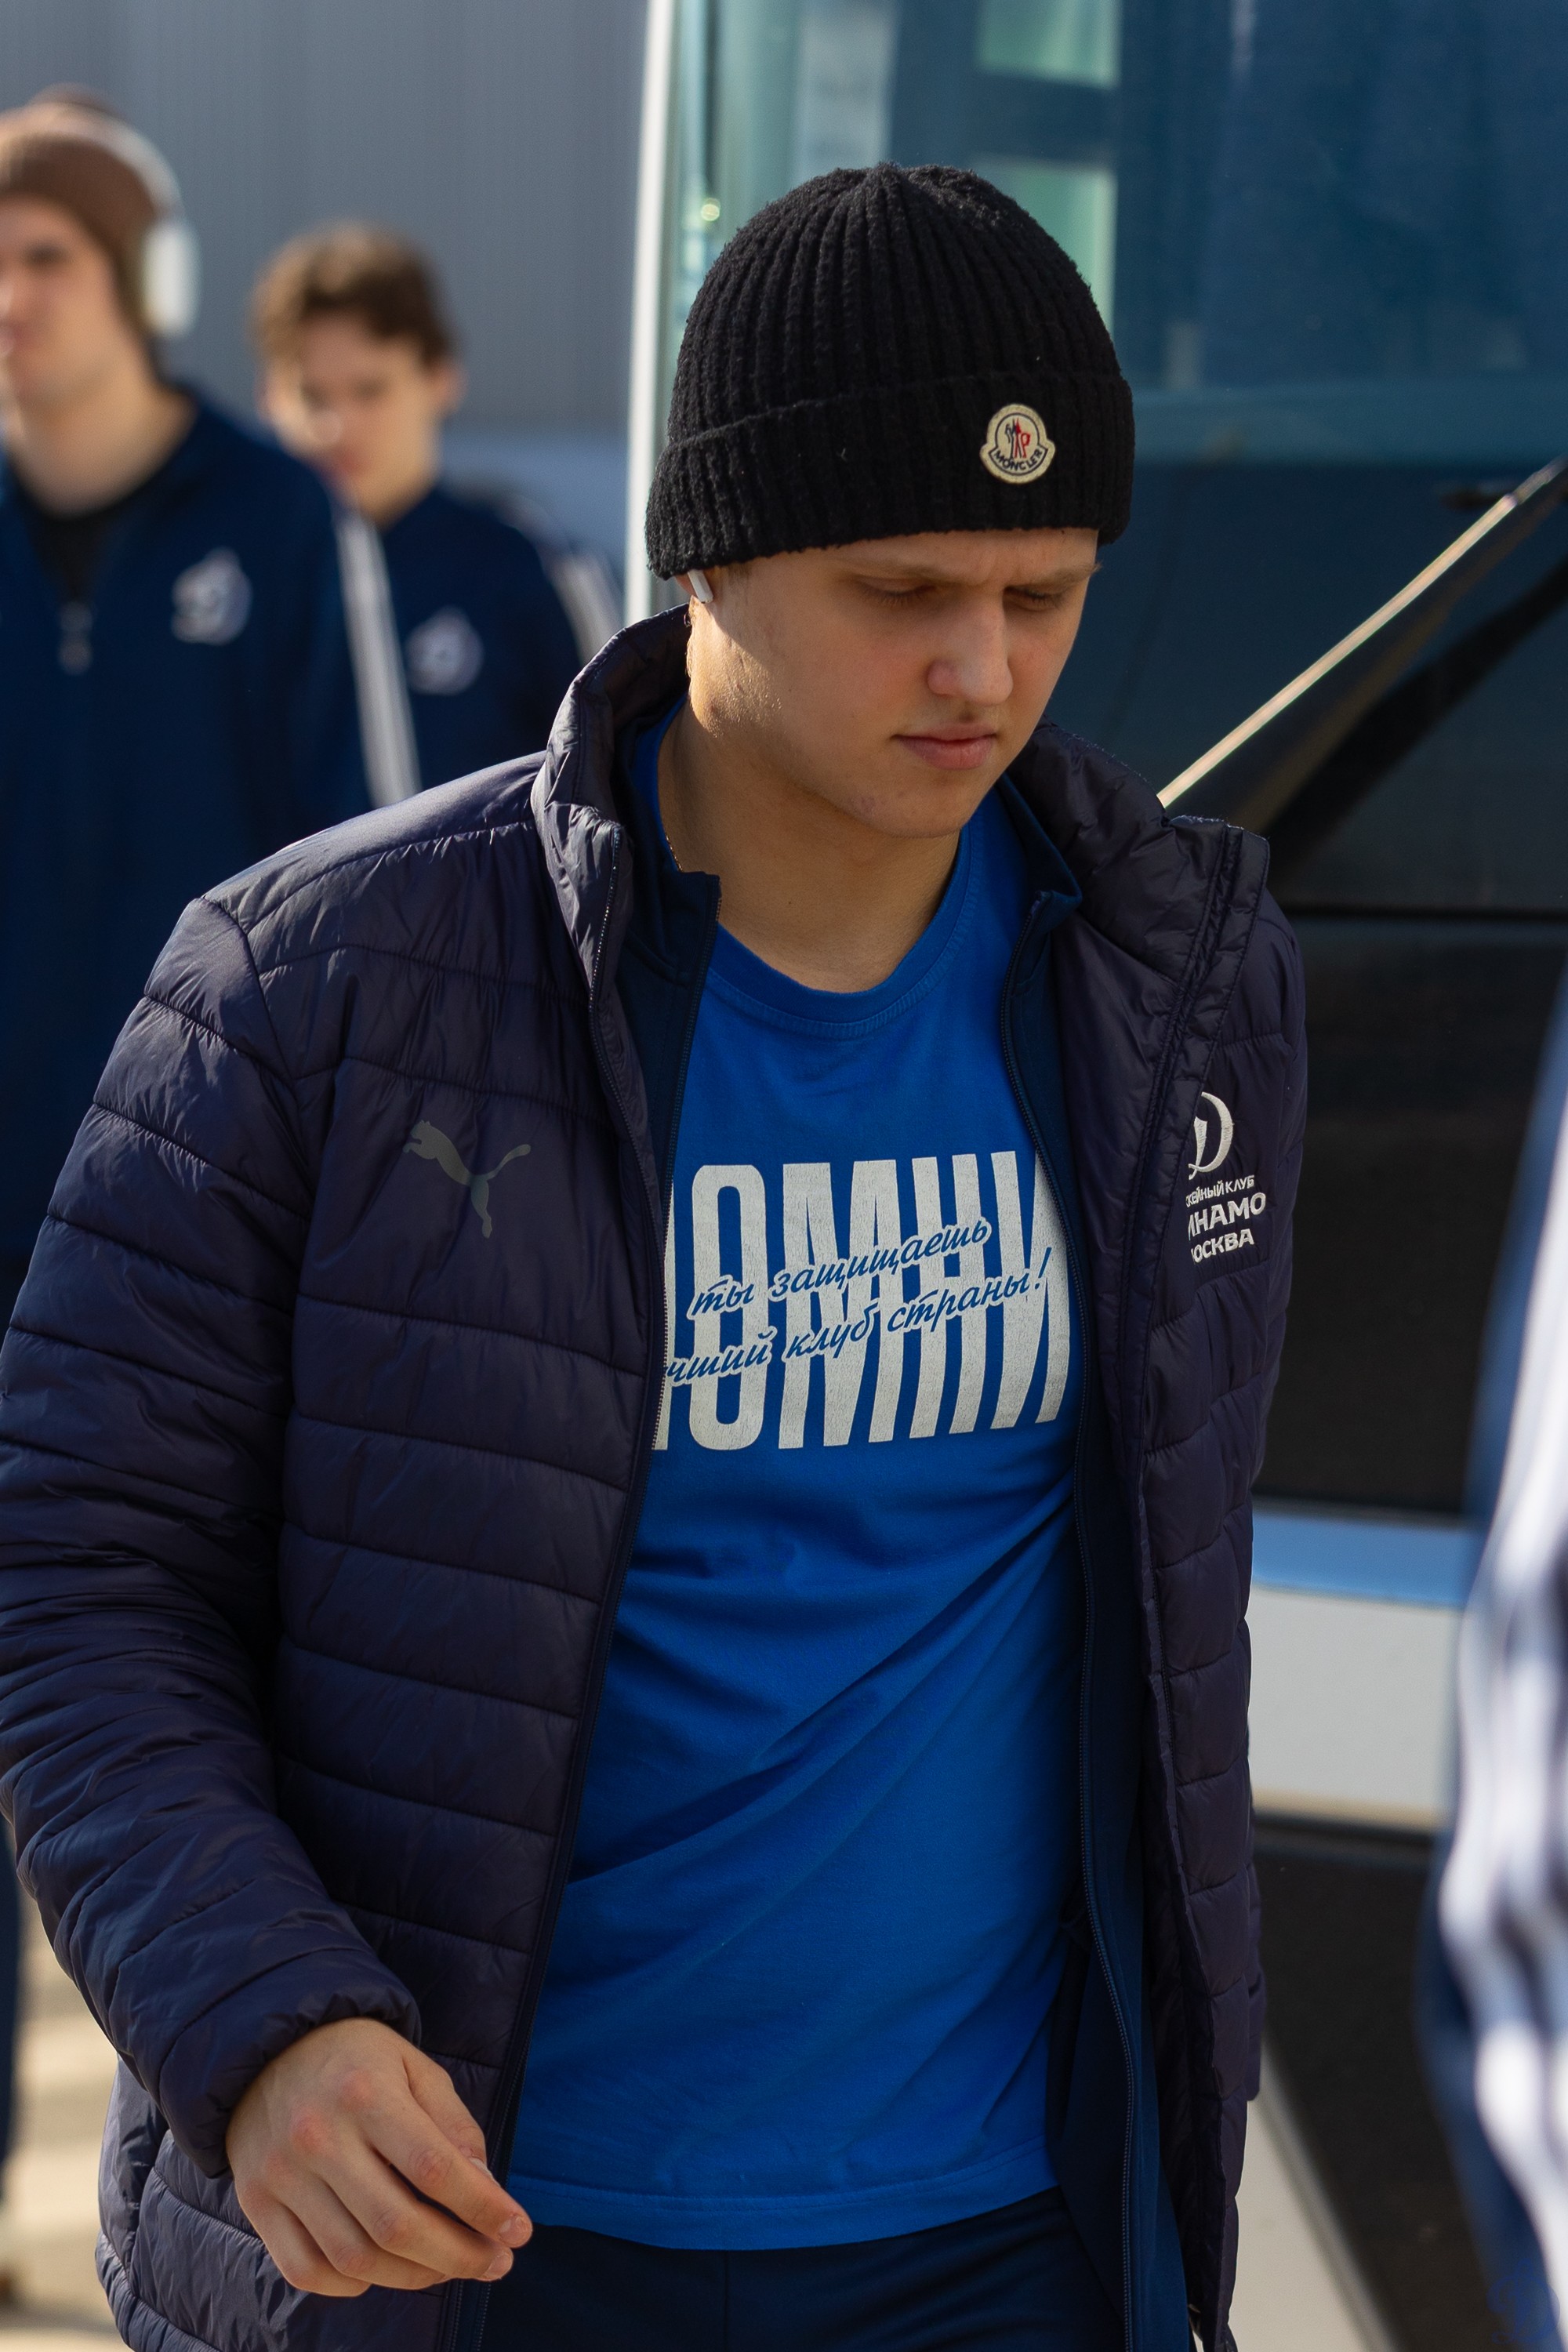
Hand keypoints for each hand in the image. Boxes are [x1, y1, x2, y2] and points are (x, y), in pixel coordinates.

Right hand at [227, 2017, 531, 2296]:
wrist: (269, 2047)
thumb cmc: (358, 2060)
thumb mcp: (415, 2068)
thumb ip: (453, 2126)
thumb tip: (485, 2192)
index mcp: (365, 2092)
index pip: (434, 2168)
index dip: (483, 2208)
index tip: (519, 2231)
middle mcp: (318, 2137)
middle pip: (396, 2224)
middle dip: (458, 2255)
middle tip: (495, 2263)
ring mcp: (281, 2175)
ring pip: (355, 2258)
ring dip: (414, 2276)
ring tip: (449, 2268)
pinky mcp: (256, 2203)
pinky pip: (307, 2271)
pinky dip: (353, 2284)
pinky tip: (386, 2269)